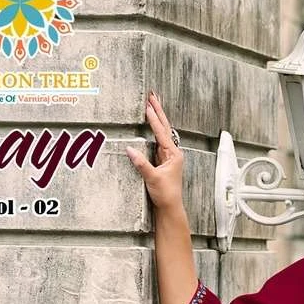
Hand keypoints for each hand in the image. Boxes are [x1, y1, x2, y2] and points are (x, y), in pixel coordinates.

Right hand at [125, 90, 184, 211]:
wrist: (170, 207)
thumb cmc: (166, 195)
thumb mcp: (152, 178)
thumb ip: (141, 164)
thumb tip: (130, 149)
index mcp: (173, 155)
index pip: (162, 132)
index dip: (154, 119)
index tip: (148, 106)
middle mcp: (172, 153)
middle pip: (165, 127)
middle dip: (158, 111)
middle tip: (152, 95)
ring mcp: (167, 156)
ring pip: (162, 132)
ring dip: (157, 117)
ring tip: (152, 103)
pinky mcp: (162, 160)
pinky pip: (158, 140)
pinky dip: (154, 129)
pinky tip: (151, 123)